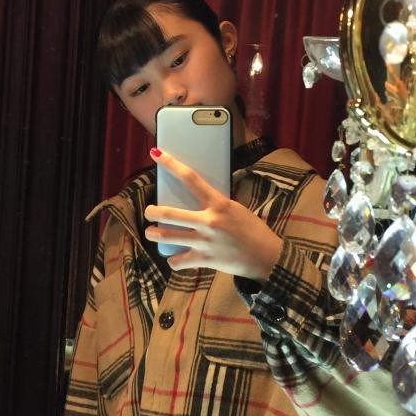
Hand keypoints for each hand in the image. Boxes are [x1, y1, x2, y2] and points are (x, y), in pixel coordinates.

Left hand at [144, 149, 282, 282]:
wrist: (266, 257)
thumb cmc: (253, 230)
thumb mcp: (236, 209)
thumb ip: (216, 204)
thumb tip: (198, 197)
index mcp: (219, 203)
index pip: (191, 178)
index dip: (171, 164)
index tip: (157, 154)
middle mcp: (209, 221)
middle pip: (169, 214)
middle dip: (152, 211)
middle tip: (149, 211)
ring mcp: (205, 242)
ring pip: (167, 236)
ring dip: (153, 234)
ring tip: (151, 232)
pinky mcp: (204, 260)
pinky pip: (178, 261)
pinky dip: (173, 260)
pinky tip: (175, 257)